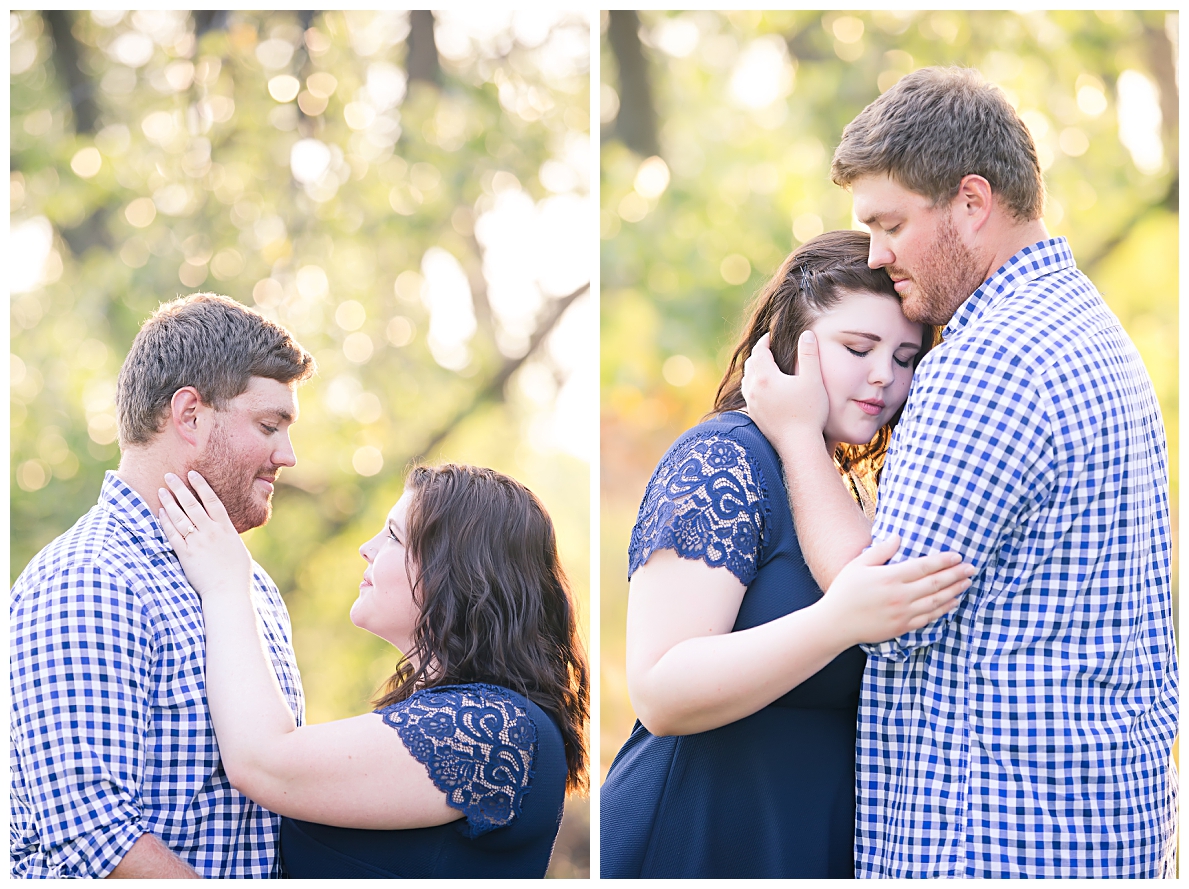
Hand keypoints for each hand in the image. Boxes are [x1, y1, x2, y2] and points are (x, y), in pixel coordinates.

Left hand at [158, 471, 251, 598]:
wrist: (228, 592)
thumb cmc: (237, 575)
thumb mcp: (238, 550)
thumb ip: (229, 537)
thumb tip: (224, 530)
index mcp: (226, 529)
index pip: (212, 501)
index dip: (202, 486)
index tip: (193, 474)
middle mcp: (211, 532)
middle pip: (192, 505)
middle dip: (180, 488)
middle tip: (169, 476)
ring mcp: (197, 542)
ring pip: (180, 517)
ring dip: (169, 502)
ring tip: (161, 490)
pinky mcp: (185, 554)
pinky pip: (172, 534)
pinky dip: (165, 522)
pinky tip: (160, 513)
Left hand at [741, 331, 829, 451]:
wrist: (798, 445)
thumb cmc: (809, 412)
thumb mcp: (813, 380)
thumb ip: (809, 354)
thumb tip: (806, 334)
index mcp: (765, 377)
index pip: (759, 351)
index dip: (764, 341)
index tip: (770, 336)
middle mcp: (753, 389)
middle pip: (750, 364)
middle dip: (758, 353)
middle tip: (767, 348)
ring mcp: (751, 404)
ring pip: (747, 380)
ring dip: (754, 369)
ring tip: (764, 365)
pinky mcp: (754, 416)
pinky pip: (748, 394)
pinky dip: (753, 385)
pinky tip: (762, 389)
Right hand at [818, 535, 972, 644]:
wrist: (836, 624)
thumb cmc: (844, 592)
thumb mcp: (858, 565)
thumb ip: (881, 550)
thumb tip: (899, 536)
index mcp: (890, 577)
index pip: (924, 566)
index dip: (943, 561)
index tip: (957, 556)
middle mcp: (900, 596)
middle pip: (935, 583)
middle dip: (956, 574)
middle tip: (971, 568)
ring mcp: (903, 613)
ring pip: (936, 601)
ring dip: (954, 591)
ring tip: (967, 583)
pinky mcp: (903, 627)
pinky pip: (929, 618)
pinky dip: (944, 610)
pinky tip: (953, 602)